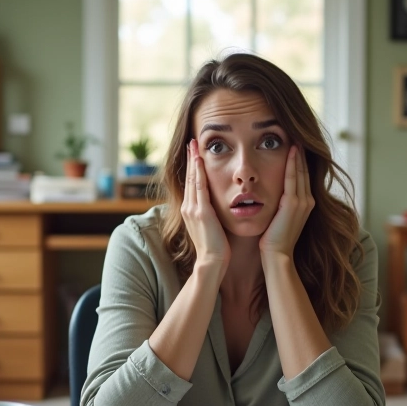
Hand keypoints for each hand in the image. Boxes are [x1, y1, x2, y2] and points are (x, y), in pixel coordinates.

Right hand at [182, 139, 229, 277]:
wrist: (212, 263)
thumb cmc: (216, 249)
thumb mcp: (211, 228)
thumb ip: (211, 216)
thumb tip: (218, 208)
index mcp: (191, 211)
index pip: (192, 184)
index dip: (192, 168)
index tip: (194, 154)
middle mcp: (188, 208)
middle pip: (188, 177)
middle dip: (190, 159)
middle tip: (191, 142)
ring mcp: (193, 209)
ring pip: (192, 179)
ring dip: (193, 160)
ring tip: (193, 145)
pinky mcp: (201, 212)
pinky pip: (199, 187)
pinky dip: (198, 172)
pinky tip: (199, 160)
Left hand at [260, 145, 314, 258]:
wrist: (276, 255)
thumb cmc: (273, 239)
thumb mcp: (280, 217)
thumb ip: (280, 204)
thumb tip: (272, 193)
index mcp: (306, 204)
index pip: (303, 176)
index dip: (300, 160)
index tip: (294, 145)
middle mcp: (308, 201)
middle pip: (305, 170)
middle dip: (301, 153)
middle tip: (297, 134)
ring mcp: (303, 202)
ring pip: (301, 171)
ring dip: (298, 154)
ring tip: (295, 137)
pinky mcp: (293, 204)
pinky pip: (293, 178)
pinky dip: (292, 163)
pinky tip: (291, 150)